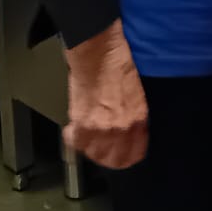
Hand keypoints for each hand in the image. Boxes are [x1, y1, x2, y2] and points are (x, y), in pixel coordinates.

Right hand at [63, 20, 147, 169]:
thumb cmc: (117, 62)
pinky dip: (73, 138)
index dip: (127, 156)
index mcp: (138, 118)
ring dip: (90, 148)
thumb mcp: (137, 92)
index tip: (123, 154)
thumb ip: (134, 116)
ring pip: (93, 155)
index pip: (135, 154)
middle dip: (108, 156)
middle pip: (113, 160)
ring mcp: (100, 127)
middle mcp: (121, 128)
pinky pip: (75, 142)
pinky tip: (74, 130)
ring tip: (88, 137)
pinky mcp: (81, 122)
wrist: (97, 50)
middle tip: (103, 148)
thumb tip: (127, 130)